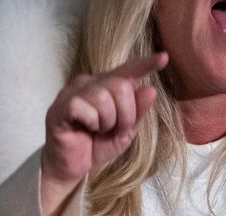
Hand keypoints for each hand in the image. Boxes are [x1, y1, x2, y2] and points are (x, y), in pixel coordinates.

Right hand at [39, 52, 167, 213]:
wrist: (72, 167)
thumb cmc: (96, 145)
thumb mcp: (125, 132)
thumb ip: (137, 111)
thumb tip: (151, 89)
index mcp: (105, 85)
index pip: (127, 71)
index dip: (145, 64)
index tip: (164, 57)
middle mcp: (89, 82)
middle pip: (121, 85)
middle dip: (126, 114)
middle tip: (115, 130)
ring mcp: (72, 91)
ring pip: (103, 96)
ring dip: (107, 121)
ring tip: (98, 130)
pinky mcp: (61, 105)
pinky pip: (84, 107)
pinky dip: (91, 122)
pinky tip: (84, 129)